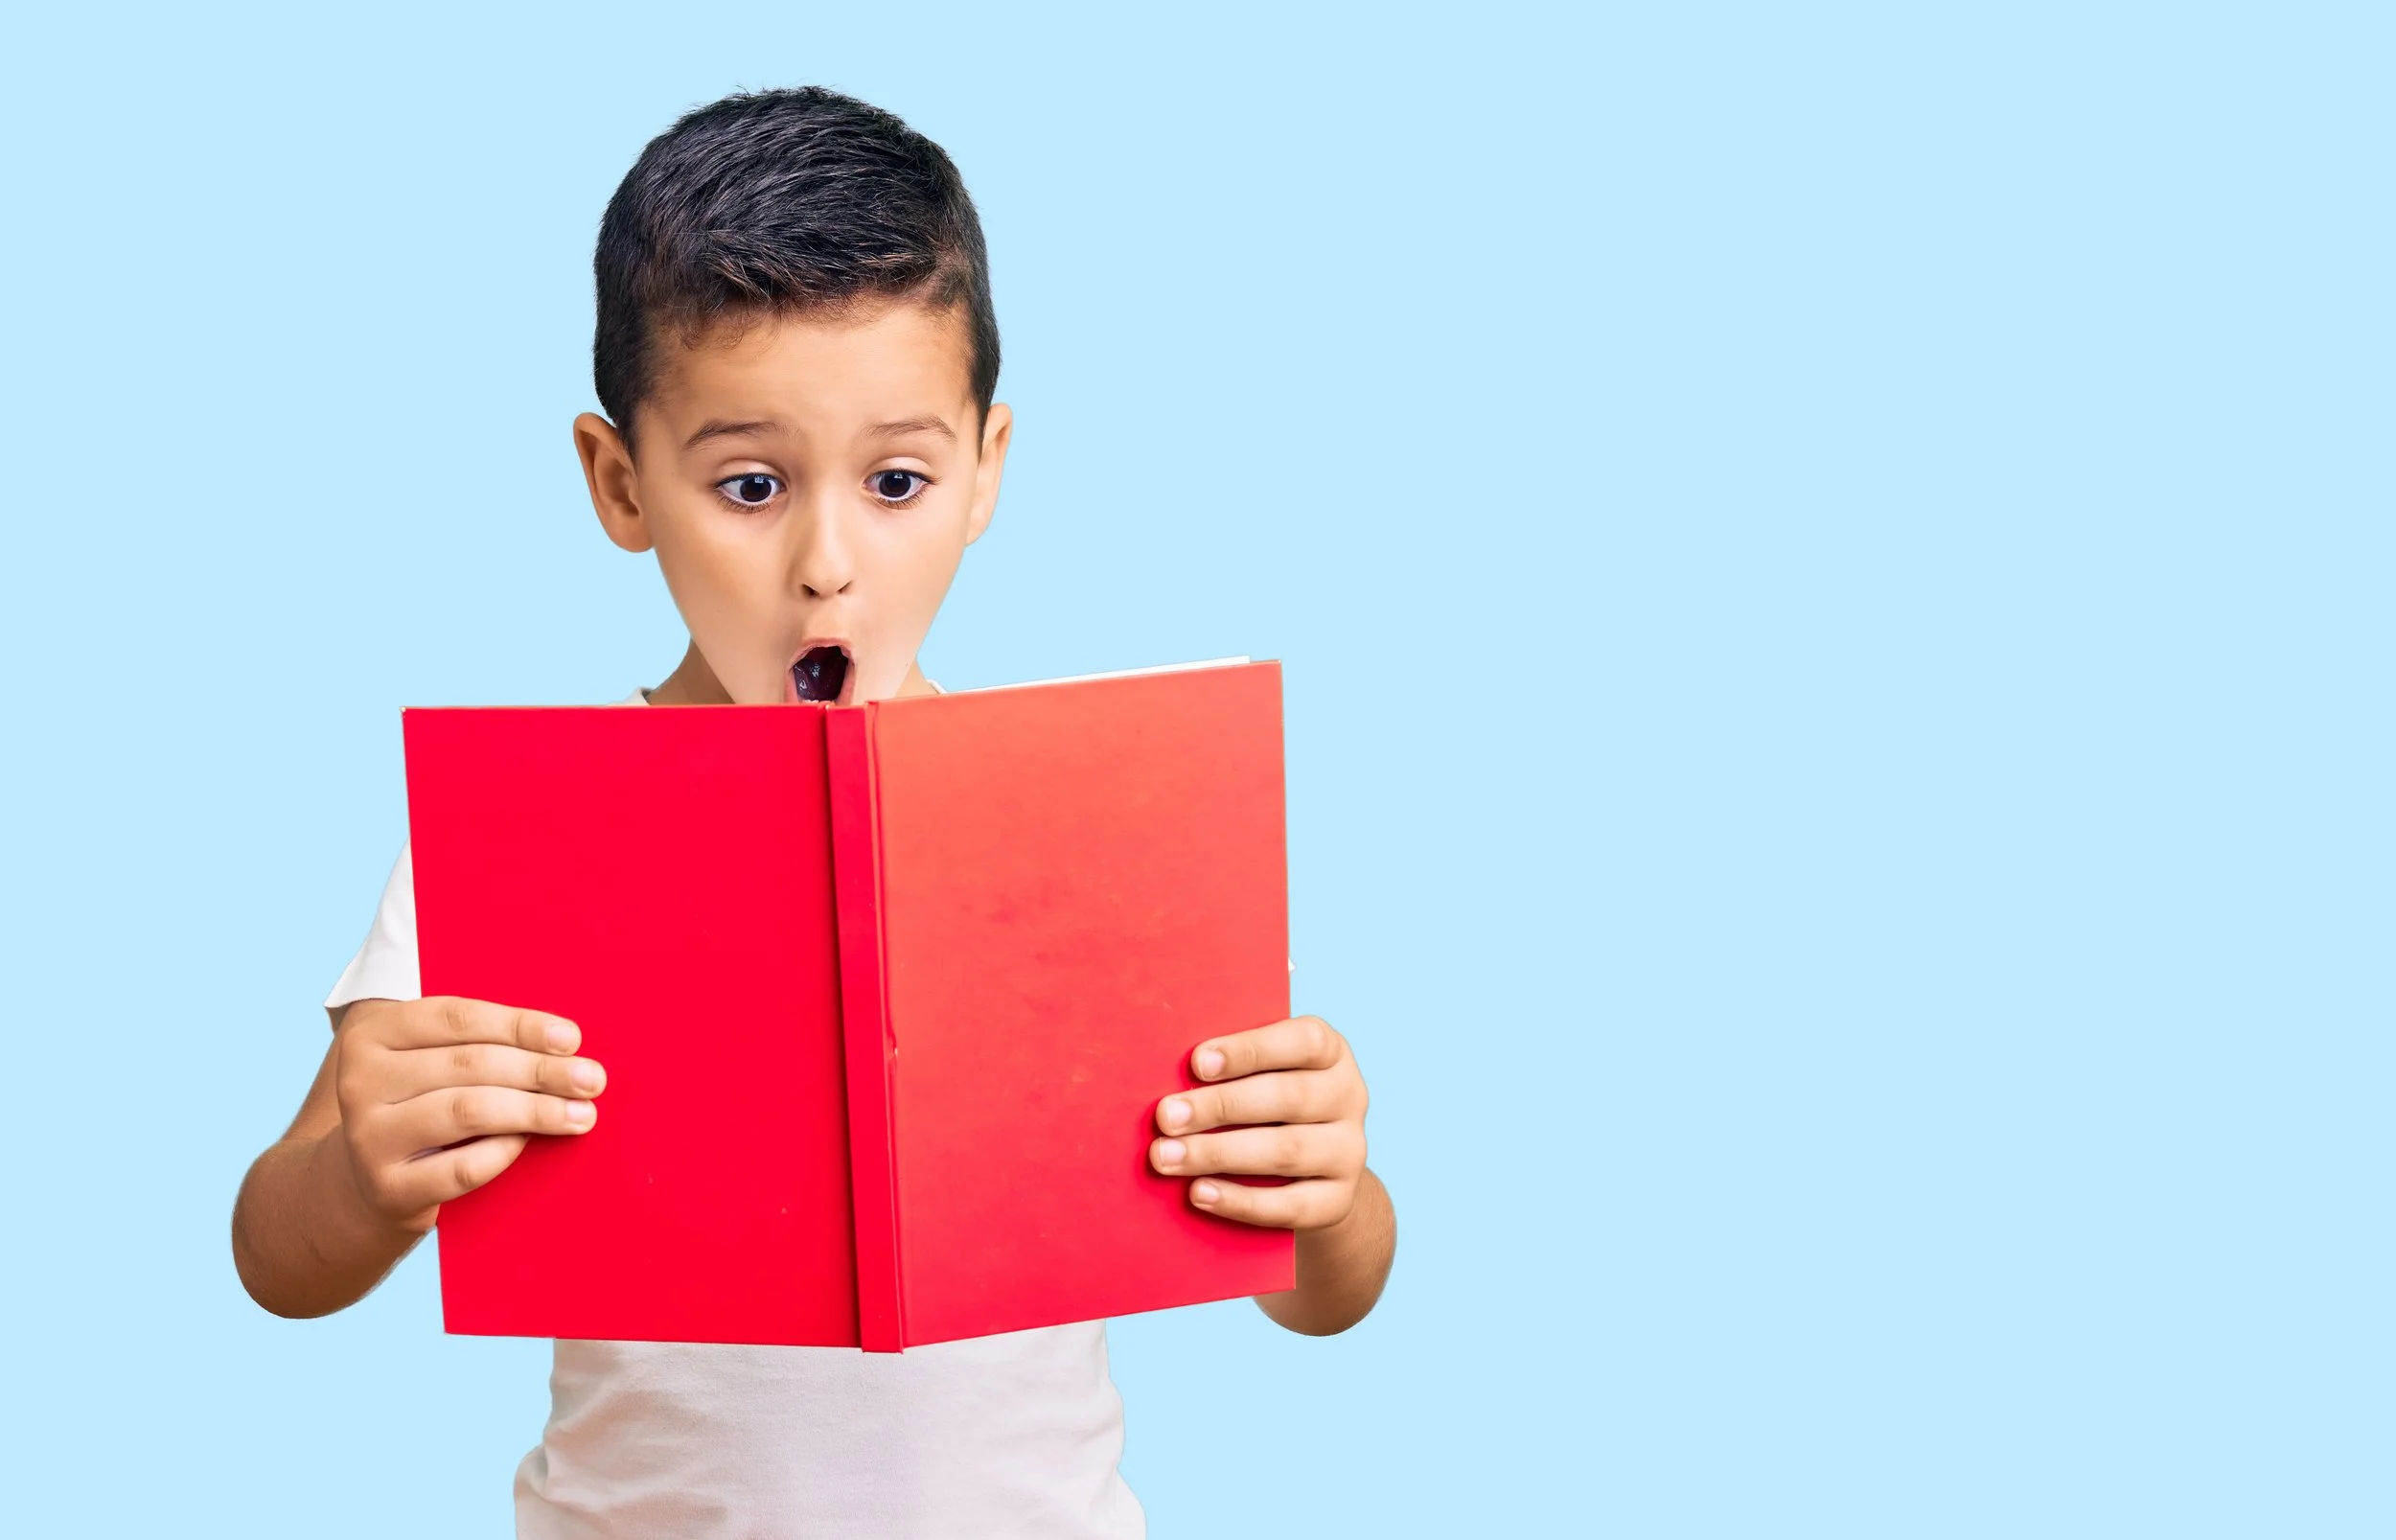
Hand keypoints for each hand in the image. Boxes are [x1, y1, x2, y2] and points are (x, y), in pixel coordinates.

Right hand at [331, 996, 605, 1232]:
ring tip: (580, 1114)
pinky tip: (531, 1143)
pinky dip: (506, 1151)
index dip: (519, 1025)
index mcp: (373, 1032)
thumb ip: (479, 1041)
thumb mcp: (429, 1059)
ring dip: (535, 1110)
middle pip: (469, 1065)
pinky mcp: (388, 1187)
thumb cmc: (419, 1104)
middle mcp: (360, 1080)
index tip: (571, 1038)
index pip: (456, 1018)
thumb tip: (564, 1042)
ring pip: (467, 1111)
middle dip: (540, 1071)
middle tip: (591, 1079)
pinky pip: (463, 1166)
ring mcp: (369, 1136)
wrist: (364, 1184)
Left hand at [1149, 1014, 1367, 1229]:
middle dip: (1220, 1107)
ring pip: (1286, 1152)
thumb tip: (1166, 1074)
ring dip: (1219, 1154)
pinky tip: (1199, 1192)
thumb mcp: (1261, 1074)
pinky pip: (1291, 1206)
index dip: (1249, 1050)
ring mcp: (1348, 1151)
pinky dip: (1241, 1201)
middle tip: (1166, 1116)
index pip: (1302, 1041)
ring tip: (1167, 1156)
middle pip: (1288, 1097)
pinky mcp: (1338, 1200)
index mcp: (1331, 1052)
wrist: (1313, 1172)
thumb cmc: (1267, 1105)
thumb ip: (1228, 1069)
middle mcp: (1348, 1097)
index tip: (1197, 1062)